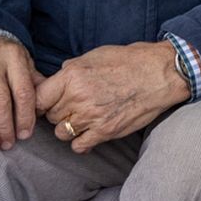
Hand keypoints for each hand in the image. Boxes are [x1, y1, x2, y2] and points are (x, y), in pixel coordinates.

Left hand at [34, 42, 190, 153]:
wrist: (162, 73)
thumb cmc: (132, 61)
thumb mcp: (96, 55)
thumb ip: (73, 67)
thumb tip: (58, 76)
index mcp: (72, 76)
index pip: (38, 98)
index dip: (41, 102)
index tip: (47, 103)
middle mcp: (78, 97)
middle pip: (50, 116)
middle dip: (59, 112)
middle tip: (74, 107)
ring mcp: (92, 116)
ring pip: (61, 133)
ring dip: (69, 127)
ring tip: (83, 119)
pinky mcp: (106, 131)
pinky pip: (78, 146)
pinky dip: (81, 142)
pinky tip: (90, 132)